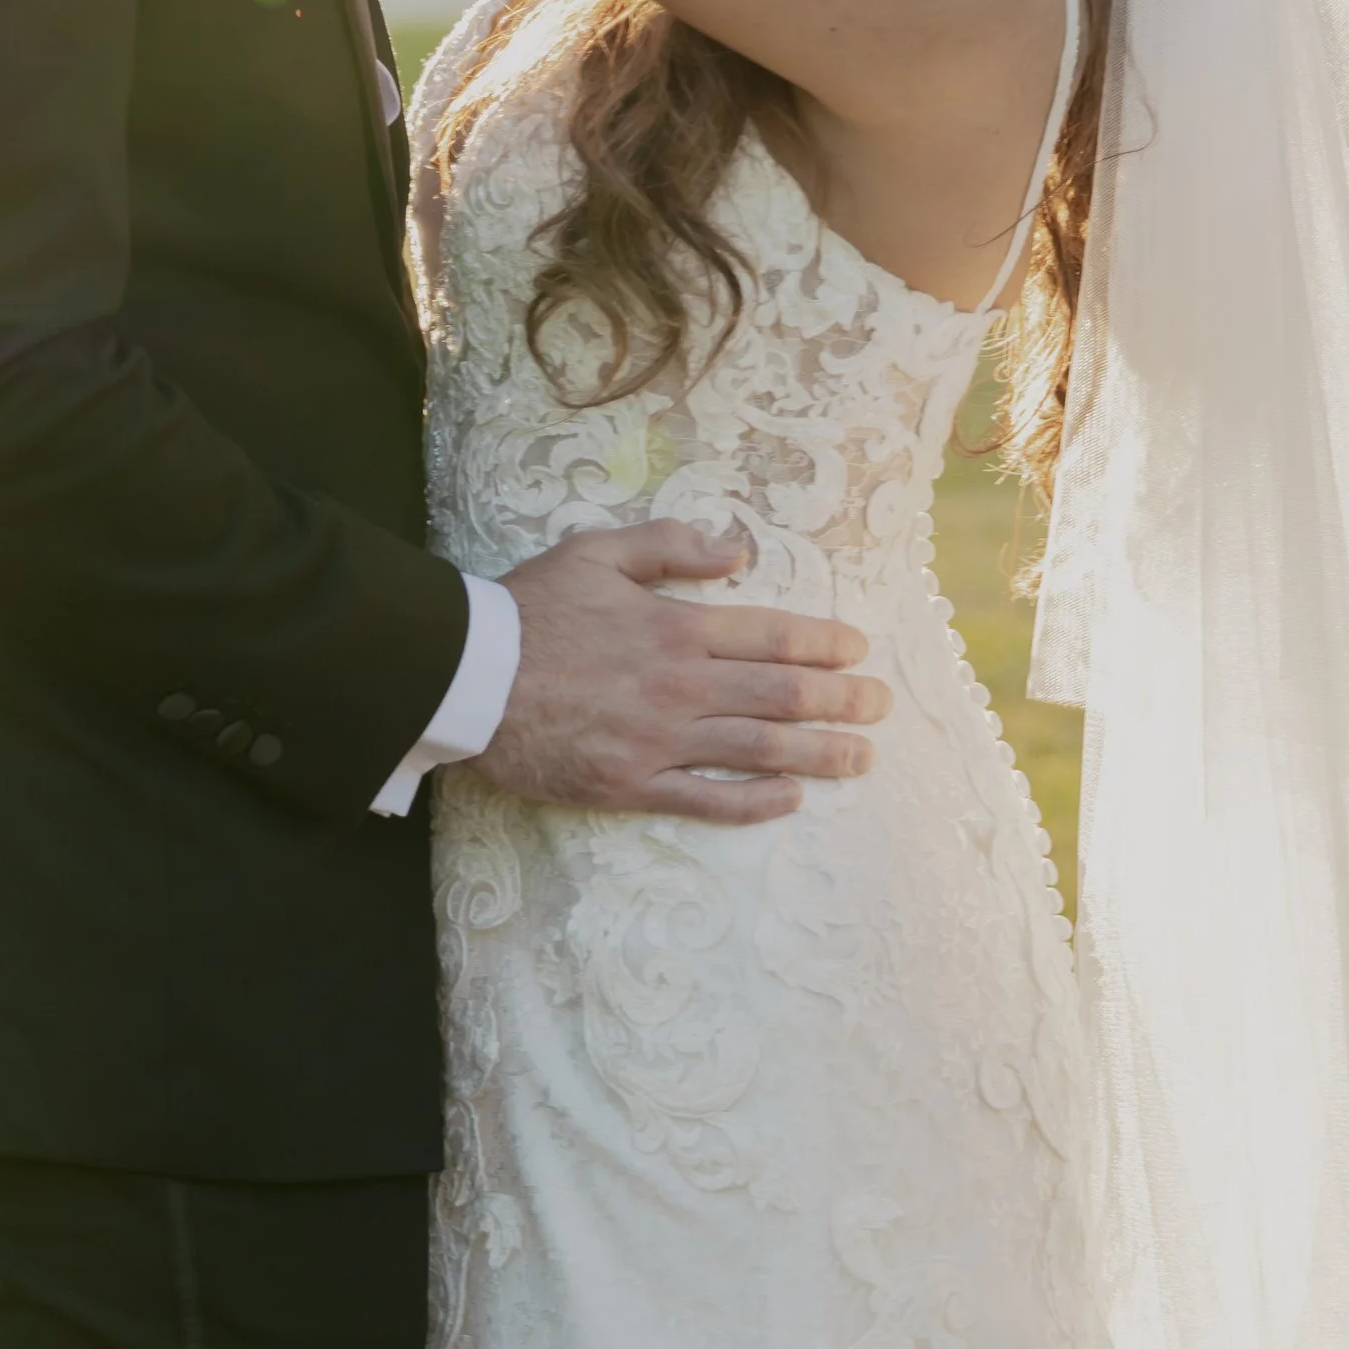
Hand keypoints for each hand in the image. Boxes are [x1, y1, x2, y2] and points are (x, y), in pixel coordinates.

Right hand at [476, 521, 886, 821]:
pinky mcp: (631, 784)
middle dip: (840, 700)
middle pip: (781, 696)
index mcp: (676, 627)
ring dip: (818, 753)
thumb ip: (669, 546)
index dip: (822, 643)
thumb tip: (735, 549)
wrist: (468, 677)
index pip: (771, 636)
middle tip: (880, 706)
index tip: (857, 650)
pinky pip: (707, 800)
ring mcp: (660, 741)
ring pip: (758, 750)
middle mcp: (681, 686)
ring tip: (861, 757)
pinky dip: (754, 802)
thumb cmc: (529, 609)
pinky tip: (790, 799)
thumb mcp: (596, 551)